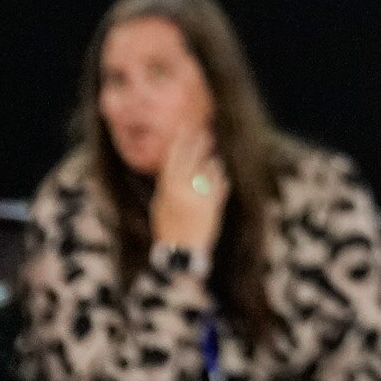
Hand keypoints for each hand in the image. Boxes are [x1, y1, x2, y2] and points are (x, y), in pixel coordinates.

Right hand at [149, 127, 227, 255]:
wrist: (182, 252)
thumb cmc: (167, 228)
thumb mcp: (159, 205)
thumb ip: (166, 185)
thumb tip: (171, 164)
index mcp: (169, 189)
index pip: (175, 158)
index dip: (180, 141)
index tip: (184, 128)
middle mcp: (186, 190)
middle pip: (194, 160)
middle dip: (199, 144)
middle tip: (204, 131)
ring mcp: (202, 197)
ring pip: (210, 170)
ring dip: (211, 161)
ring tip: (212, 154)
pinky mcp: (215, 206)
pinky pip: (220, 185)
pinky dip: (220, 178)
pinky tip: (219, 173)